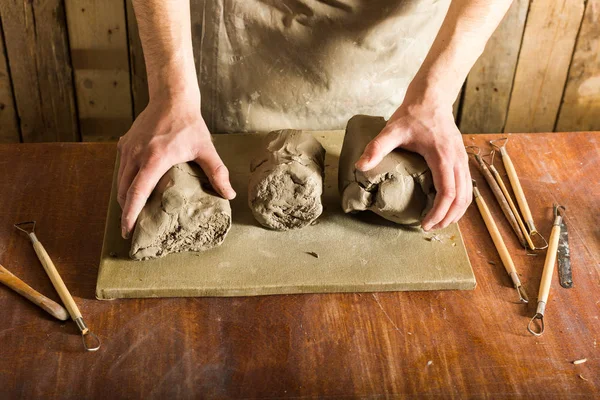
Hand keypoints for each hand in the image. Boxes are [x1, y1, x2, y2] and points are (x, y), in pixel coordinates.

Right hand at [117, 94, 235, 238]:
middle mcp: (136, 155)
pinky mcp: (125, 144)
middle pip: (124, 191)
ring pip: (120, 181)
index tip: (127, 230)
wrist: (171, 97)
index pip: (137, 193)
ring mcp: (128, 149)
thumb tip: (229, 194)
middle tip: (131, 229)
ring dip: (124, 198)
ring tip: (131, 213)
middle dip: (126, 212)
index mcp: (154, 160)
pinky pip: (121, 168)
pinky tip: (133, 189)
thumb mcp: (205, 148)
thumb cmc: (188, 124)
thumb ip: (217, 172)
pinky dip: (124, 182)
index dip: (130, 214)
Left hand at [355, 95, 470, 230]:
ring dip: (455, 212)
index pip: (448, 193)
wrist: (431, 98)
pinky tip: (445, 207)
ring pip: (468, 194)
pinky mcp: (461, 159)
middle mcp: (458, 160)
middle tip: (430, 228)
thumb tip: (360, 166)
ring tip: (438, 222)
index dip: (438, 213)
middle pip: (462, 199)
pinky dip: (459, 201)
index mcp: (443, 157)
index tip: (425, 224)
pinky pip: (466, 185)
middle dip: (448, 218)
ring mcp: (462, 159)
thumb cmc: (412, 115)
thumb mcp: (391, 130)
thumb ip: (376, 148)